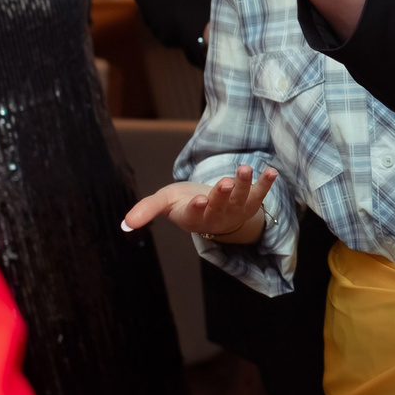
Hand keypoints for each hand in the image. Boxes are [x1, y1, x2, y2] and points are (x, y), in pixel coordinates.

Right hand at [122, 165, 278, 244]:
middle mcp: (215, 216)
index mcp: (193, 217)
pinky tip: (271, 172)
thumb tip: (123, 225)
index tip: (200, 200)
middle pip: (219, 206)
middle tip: (223, 182)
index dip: (198, 207)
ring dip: (244, 184)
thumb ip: (146, 210)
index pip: (195, 214)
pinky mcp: (249, 203)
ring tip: (244, 169)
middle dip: (221, 194)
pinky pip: (260, 194)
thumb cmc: (183, 202)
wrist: (210, 208)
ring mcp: (234, 211)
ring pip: (240, 199)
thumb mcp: (163, 202)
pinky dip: (265, 183)